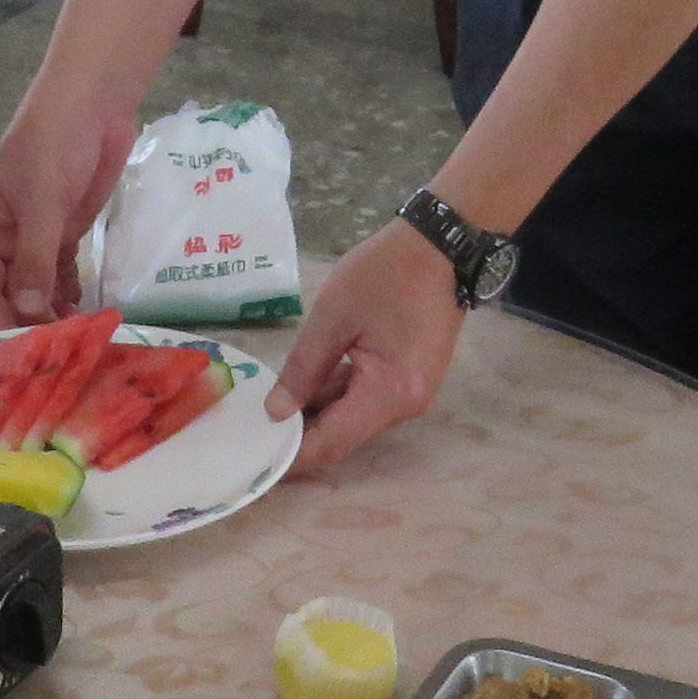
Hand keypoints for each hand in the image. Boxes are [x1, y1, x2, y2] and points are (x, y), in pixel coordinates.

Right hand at [0, 80, 132, 326]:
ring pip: (37, 288)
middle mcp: (5, 238)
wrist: (94, 101)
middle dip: (28, 321)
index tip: (23, 350)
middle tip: (59, 352)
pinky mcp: (66, 232)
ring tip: (77, 339)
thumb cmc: (55, 143)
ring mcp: (37, 236)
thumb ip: (34, 258)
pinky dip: (70, 293)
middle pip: (8, 294)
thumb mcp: (42, 201)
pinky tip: (87, 313)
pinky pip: (62, 274)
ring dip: (52, 312)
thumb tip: (26, 312)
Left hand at [269, 221, 464, 475]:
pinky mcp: (413, 378)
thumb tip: (276, 411)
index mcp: (389, 393)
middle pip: (345, 433)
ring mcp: (414, 393)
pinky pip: (370, 397)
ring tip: (275, 399)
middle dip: (302, 431)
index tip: (257, 453)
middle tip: (255, 424)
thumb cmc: (386, 274)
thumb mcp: (332, 317)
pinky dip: (340, 393)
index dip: (294, 454)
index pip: (333, 443)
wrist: (442, 245)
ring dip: (319, 410)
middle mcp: (406, 405)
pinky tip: (310, 380)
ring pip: (356, 416)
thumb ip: (303, 368)